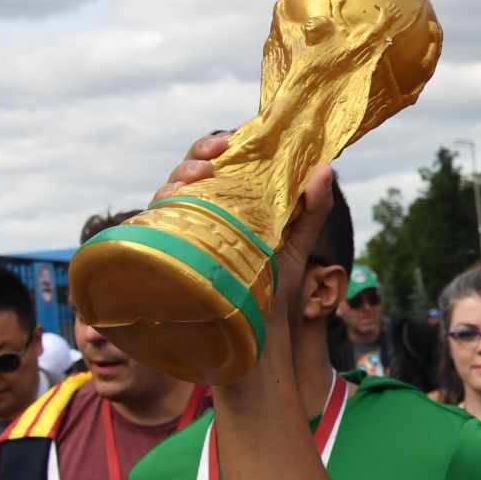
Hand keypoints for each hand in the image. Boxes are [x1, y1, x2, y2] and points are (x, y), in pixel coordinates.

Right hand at [156, 130, 336, 379]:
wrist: (258, 342)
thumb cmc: (273, 293)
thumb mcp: (296, 246)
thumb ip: (313, 209)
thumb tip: (327, 168)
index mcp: (231, 208)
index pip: (220, 166)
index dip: (223, 145)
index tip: (236, 137)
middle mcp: (201, 218)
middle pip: (188, 173)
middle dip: (198, 155)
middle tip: (216, 153)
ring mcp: (183, 237)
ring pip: (166, 195)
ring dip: (178, 178)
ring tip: (199, 177)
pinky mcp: (169, 260)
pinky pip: (153, 229)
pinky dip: (160, 210)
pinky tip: (171, 203)